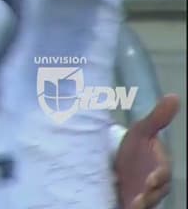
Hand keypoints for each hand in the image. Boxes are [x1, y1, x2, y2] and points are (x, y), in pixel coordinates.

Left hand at [116, 94, 179, 208]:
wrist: (118, 164)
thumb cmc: (135, 148)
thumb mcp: (142, 132)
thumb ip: (157, 118)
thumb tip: (174, 96)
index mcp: (160, 167)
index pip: (162, 173)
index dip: (158, 177)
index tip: (150, 179)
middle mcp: (155, 184)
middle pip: (154, 193)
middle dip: (147, 196)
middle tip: (137, 199)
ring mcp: (144, 195)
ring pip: (145, 202)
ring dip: (138, 205)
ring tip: (130, 205)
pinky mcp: (132, 202)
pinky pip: (133, 207)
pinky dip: (129, 207)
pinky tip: (123, 207)